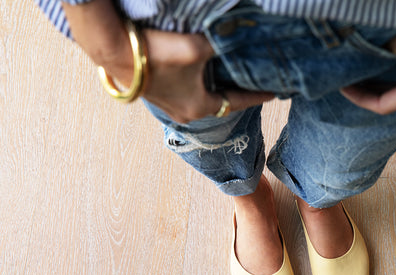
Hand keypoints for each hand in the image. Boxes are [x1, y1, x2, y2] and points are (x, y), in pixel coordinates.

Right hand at [63, 1, 272, 123]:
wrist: (112, 48)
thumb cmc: (156, 53)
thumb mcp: (198, 48)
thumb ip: (223, 44)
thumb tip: (243, 33)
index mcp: (199, 108)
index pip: (238, 102)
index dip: (257, 95)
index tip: (275, 91)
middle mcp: (185, 112)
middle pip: (221, 101)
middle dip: (238, 90)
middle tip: (255, 80)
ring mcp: (169, 104)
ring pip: (203, 95)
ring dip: (218, 84)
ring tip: (233, 73)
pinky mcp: (158, 92)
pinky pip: (188, 88)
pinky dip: (201, 79)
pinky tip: (204, 67)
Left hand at [340, 2, 395, 114]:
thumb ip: (386, 50)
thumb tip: (369, 50)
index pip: (382, 105)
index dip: (359, 98)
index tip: (342, 87)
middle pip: (391, 98)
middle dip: (368, 90)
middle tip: (347, 79)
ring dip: (381, 79)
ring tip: (362, 69)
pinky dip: (394, 69)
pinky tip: (384, 55)